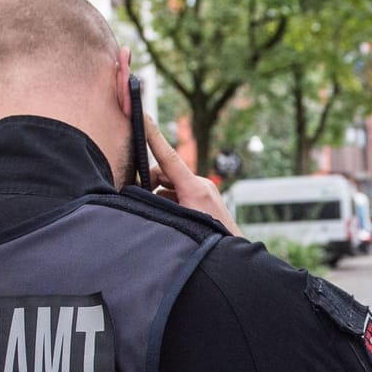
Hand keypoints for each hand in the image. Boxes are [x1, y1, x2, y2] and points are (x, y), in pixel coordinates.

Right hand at [144, 113, 241, 236]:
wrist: (235, 256)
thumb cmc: (211, 240)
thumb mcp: (181, 223)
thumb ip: (159, 208)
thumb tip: (140, 200)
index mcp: (195, 187)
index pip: (168, 157)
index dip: (153, 136)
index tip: (143, 115)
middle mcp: (201, 185)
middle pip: (164, 174)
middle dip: (148, 184)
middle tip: (136, 200)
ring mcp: (204, 193)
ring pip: (170, 186)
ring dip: (158, 197)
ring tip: (156, 215)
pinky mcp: (205, 201)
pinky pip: (180, 195)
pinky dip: (168, 203)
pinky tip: (166, 217)